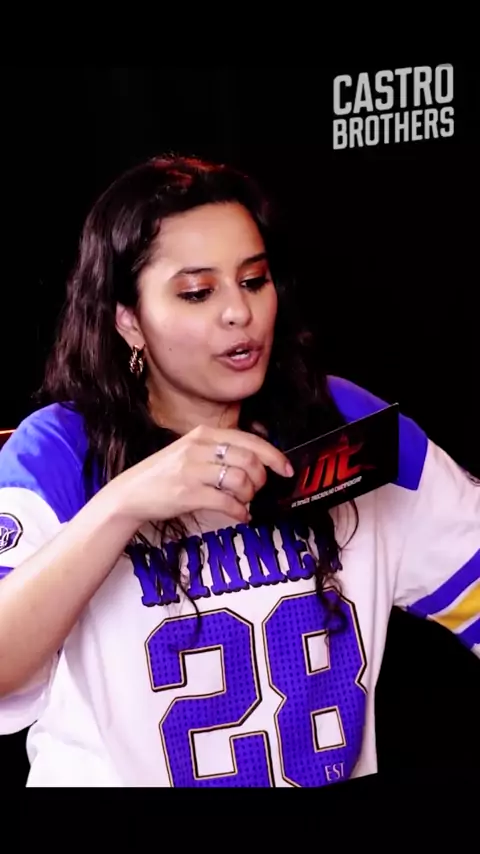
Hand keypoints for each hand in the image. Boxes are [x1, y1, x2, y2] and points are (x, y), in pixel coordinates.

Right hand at [111, 424, 293, 525]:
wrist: (130, 493)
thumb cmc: (164, 474)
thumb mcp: (191, 451)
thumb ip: (219, 452)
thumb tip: (257, 462)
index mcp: (203, 434)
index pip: (249, 440)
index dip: (274, 456)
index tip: (286, 469)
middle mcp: (198, 447)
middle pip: (249, 460)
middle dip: (261, 478)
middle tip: (256, 490)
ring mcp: (192, 470)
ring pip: (240, 480)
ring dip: (249, 496)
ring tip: (243, 502)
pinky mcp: (187, 493)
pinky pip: (226, 502)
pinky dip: (240, 512)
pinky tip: (240, 515)